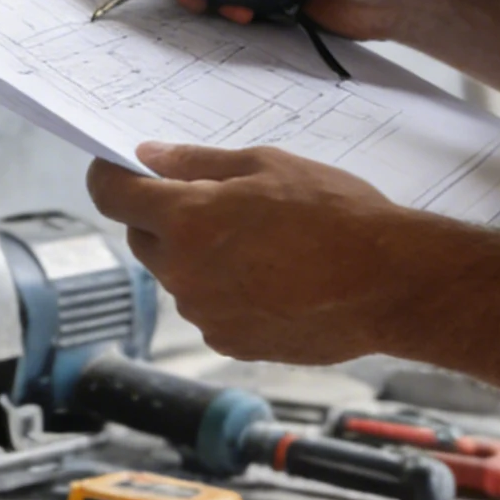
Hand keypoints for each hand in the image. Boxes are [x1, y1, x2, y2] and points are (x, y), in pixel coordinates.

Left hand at [85, 142, 411, 364]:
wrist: (391, 284)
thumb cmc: (336, 215)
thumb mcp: (266, 165)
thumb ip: (195, 162)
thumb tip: (149, 157)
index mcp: (185, 221)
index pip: (110, 195)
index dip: (109, 176)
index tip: (118, 169)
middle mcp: (182, 273)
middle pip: (141, 237)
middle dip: (162, 217)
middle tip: (213, 202)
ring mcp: (204, 314)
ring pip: (176, 275)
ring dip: (196, 257)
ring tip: (259, 243)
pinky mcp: (229, 342)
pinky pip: (207, 308)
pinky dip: (224, 291)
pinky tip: (271, 278)